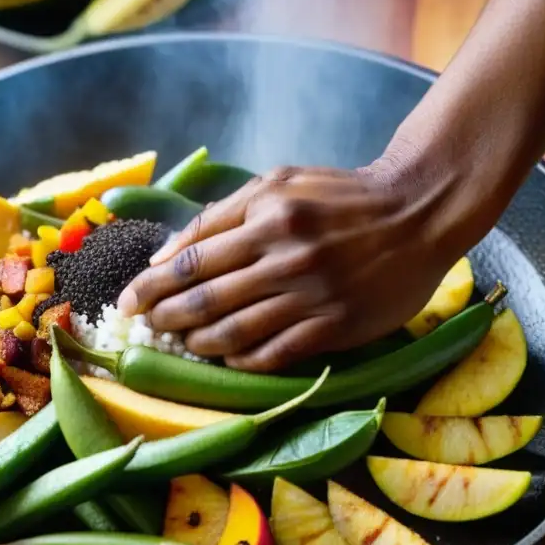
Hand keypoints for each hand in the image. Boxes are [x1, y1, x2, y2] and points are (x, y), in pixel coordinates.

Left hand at [117, 154, 477, 372]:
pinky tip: (225, 361)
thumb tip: (164, 256)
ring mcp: (312, 294)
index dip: (151, 285)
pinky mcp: (336, 325)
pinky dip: (242, 361)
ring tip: (181, 344)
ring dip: (197, 343)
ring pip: (235, 331)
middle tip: (146, 329)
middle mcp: (286, 255)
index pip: (190, 258)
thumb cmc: (340, 196)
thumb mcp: (279, 183)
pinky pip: (274, 353)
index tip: (127, 303)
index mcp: (267, 215)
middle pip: (204, 298)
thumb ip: (220, 216)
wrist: (417, 212)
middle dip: (164, 317)